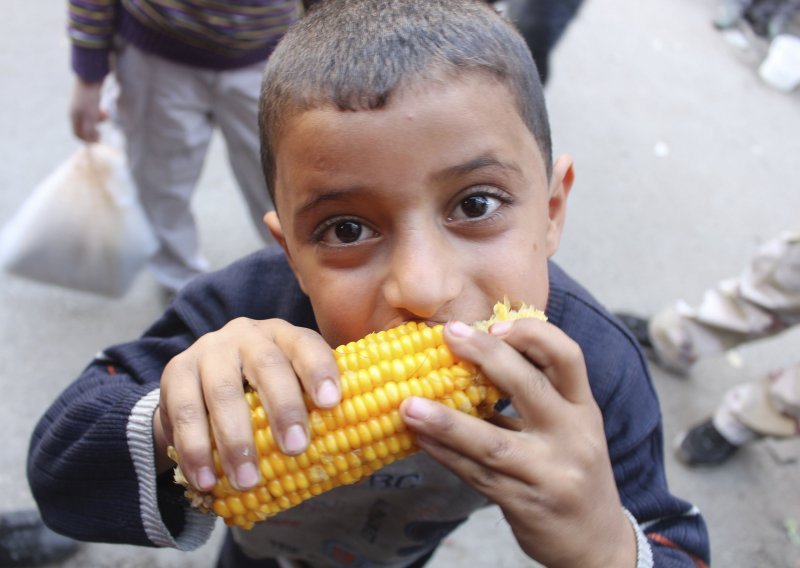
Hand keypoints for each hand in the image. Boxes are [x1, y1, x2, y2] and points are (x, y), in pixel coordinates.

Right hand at [69, 79, 106, 141]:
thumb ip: (90, 130)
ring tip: (106, 115)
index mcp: (73, 116)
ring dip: (99, 121)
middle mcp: (75, 112)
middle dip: (94, 130)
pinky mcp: (88, 101)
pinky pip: (94, 112)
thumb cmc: (90, 98)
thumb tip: (91, 143)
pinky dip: (100, 114)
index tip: (99, 140)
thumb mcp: (90, 116)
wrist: (91, 77)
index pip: (78, 134)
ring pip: (91, 120)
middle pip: (85, 128)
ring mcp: (81, 106)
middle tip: (102, 130)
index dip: (88, 140)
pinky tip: (105, 110)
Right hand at [154, 318, 340, 492]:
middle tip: (296, 448)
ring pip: (221, 391)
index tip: (332, 403)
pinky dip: (194, 450)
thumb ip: (315, 415)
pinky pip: (182, 412)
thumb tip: (357, 461)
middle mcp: (246, 335)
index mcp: (283, 336)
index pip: (305, 345)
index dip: (319, 370)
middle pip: (267, 364)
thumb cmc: (261, 394)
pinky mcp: (175, 372)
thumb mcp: (288, 392)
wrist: (201, 385)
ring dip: (234, 440)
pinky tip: (205, 480)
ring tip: (247, 481)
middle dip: (283, 407)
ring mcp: (208, 351)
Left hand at [400, 319, 635, 567]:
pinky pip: (478, 475)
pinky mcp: (527, 504)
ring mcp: (551, 473)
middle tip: (448, 335)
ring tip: (408, 404)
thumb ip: (533, 394)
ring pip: (492, 442)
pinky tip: (420, 440)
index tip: (494, 325)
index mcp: (583, 408)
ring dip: (446, 421)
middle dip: (486, 356)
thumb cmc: (571, 469)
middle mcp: (574, 436)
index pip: (568, 357)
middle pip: (530, 387)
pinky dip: (445, 456)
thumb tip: (471, 357)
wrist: (596, 540)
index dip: (533, 334)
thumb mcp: (569, 426)